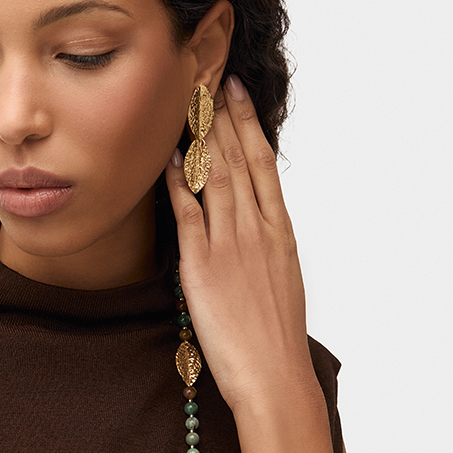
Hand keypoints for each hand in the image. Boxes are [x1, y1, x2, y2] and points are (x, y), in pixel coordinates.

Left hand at [164, 75, 318, 415]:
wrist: (273, 376)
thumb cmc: (275, 340)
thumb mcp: (281, 283)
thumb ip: (265, 249)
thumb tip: (252, 228)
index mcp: (280, 233)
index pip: (264, 165)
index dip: (248, 125)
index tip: (237, 94)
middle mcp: (258, 231)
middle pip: (239, 160)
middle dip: (221, 116)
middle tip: (207, 77)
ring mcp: (231, 246)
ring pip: (216, 178)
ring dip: (201, 137)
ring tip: (188, 101)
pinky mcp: (203, 267)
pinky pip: (189, 215)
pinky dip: (180, 184)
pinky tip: (171, 158)